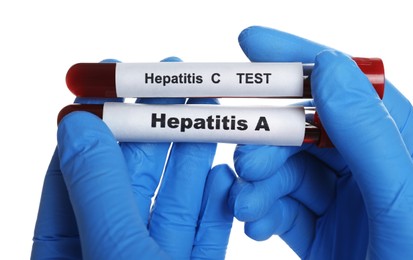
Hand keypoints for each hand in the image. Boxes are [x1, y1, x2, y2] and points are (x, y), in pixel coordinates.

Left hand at [31, 58, 234, 258]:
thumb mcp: (113, 250)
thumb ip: (97, 187)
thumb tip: (79, 123)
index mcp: (73, 251)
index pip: (76, 176)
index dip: (94, 126)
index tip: (111, 85)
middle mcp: (115, 252)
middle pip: (133, 180)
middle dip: (155, 130)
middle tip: (174, 88)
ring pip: (175, 201)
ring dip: (192, 156)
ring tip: (204, 113)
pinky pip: (207, 233)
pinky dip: (218, 203)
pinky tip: (223, 173)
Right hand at [229, 26, 412, 258]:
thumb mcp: (409, 212)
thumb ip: (370, 139)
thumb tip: (331, 67)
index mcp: (412, 155)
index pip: (354, 89)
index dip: (303, 59)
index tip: (252, 43)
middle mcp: (378, 174)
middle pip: (313, 129)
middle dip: (273, 136)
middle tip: (245, 154)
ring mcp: (348, 206)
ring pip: (290, 170)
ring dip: (261, 180)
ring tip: (247, 202)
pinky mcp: (323, 237)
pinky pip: (283, 209)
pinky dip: (261, 212)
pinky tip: (254, 225)